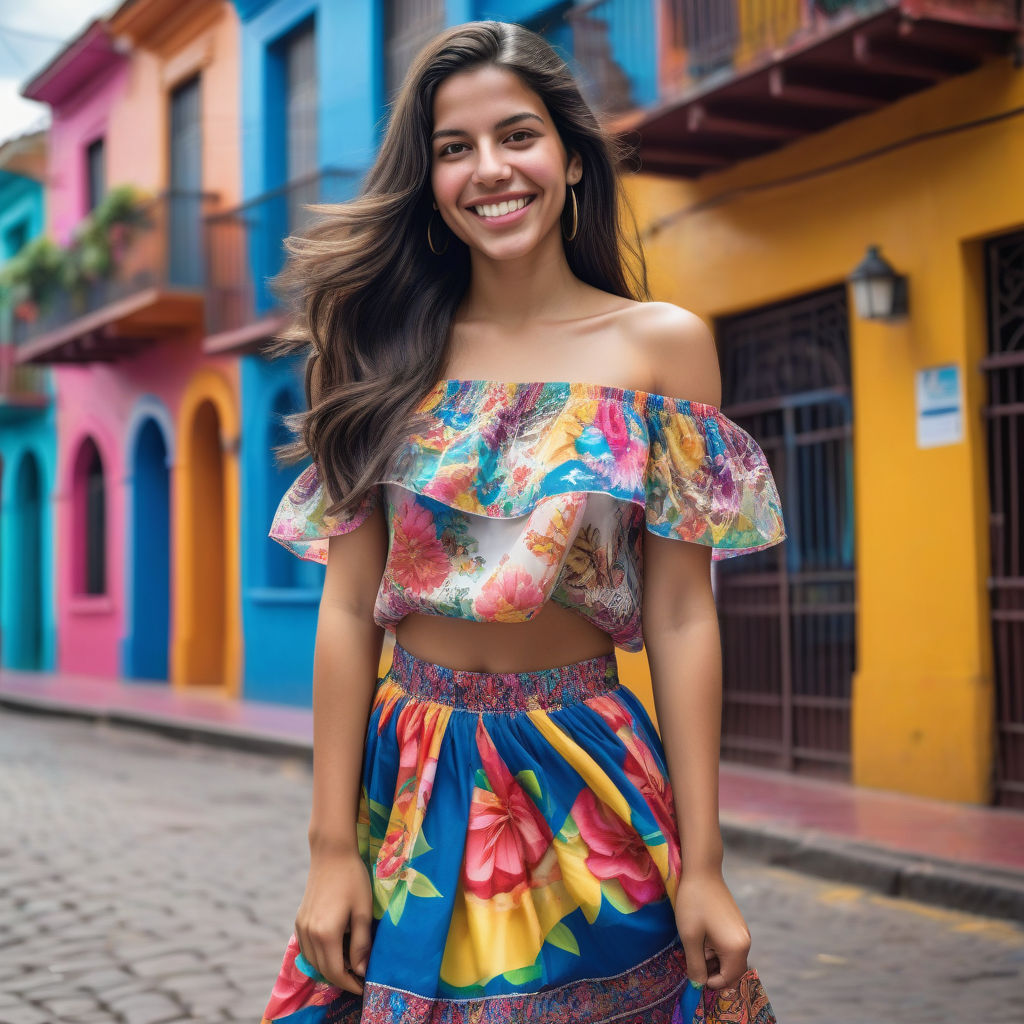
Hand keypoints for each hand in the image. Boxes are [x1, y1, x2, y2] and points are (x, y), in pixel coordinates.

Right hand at [294, 847, 372, 995]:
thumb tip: (362, 971)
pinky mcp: (299, 920)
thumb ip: (361, 944)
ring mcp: (301, 927)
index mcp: (325, 934)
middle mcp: (308, 934)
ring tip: (350, 966)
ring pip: (313, 961)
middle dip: (341, 979)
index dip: (350, 983)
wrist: (331, 853)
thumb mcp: (363, 911)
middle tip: (360, 979)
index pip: (336, 972)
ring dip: (330, 969)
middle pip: (323, 970)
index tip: (364, 987)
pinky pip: (307, 949)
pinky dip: (320, 957)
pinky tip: (335, 951)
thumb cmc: (353, 878)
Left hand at [674, 867, 751, 990]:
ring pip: (729, 958)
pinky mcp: (736, 924)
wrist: (702, 871)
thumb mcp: (690, 937)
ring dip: (713, 959)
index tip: (693, 971)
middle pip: (731, 970)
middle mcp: (745, 942)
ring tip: (695, 944)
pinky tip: (701, 936)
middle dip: (713, 971)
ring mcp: (742, 932)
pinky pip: (729, 946)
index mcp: (736, 948)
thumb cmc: (694, 903)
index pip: (727, 979)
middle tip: (693, 959)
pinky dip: (716, 948)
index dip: (709, 982)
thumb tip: (698, 985)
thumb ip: (696, 965)